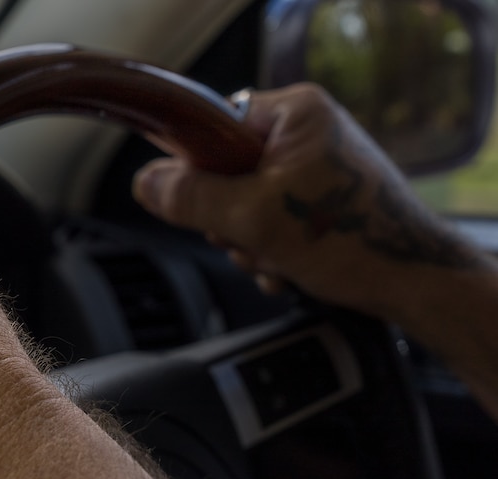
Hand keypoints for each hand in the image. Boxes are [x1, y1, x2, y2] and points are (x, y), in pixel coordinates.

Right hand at [133, 83, 487, 317]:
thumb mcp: (252, 218)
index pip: (215, 125)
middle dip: (230, 221)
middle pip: (228, 171)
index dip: (200, 169)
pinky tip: (286, 270)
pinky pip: (272, 219)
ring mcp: (318, 168)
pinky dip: (271, 249)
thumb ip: (191, 198)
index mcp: (296, 113)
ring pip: (247, 203)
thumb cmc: (352, 240)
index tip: (202, 202)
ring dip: (250, 243)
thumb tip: (144, 182)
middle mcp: (308, 132)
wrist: (416, 284)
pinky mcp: (324, 200)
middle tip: (250, 240)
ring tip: (276, 260)